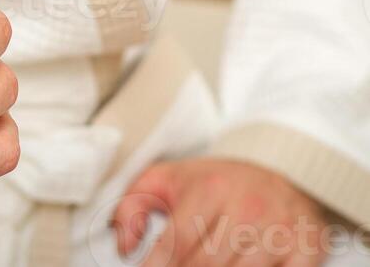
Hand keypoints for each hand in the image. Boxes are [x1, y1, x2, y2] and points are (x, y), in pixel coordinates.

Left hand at [113, 158, 328, 266]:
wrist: (281, 173)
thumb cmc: (217, 184)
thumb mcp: (169, 180)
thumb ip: (133, 205)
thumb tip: (124, 246)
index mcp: (212, 188)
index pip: (177, 243)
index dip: (157, 266)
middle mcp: (248, 207)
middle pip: (204, 266)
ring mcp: (280, 231)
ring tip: (203, 265)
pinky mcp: (307, 251)